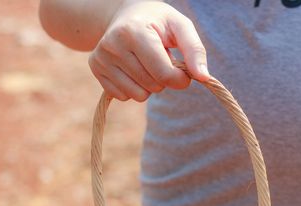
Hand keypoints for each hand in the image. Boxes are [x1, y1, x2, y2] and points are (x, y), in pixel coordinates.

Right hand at [88, 1, 209, 100]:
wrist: (125, 14)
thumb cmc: (158, 21)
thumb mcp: (180, 26)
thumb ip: (195, 50)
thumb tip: (204, 77)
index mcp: (134, 32)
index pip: (163, 74)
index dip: (180, 79)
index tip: (184, 72)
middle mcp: (112, 45)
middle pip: (153, 86)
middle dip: (163, 79)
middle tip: (160, 59)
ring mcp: (101, 58)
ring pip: (138, 95)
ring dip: (149, 85)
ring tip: (146, 63)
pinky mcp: (96, 69)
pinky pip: (124, 97)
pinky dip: (134, 87)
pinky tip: (133, 68)